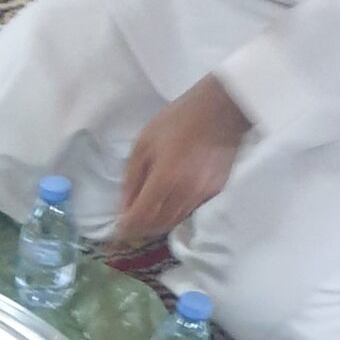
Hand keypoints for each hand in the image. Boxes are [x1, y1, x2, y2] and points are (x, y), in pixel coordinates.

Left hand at [114, 76, 250, 245]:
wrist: (221, 109)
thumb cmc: (178, 120)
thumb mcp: (144, 143)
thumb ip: (131, 178)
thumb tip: (124, 207)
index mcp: (164, 179)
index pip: (141, 217)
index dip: (127, 228)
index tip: (118, 230)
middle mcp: (184, 193)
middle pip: (158, 225)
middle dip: (140, 229)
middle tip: (130, 225)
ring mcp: (203, 195)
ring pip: (174, 222)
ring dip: (157, 224)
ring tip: (146, 217)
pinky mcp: (215, 192)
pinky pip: (189, 212)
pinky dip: (174, 214)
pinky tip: (167, 205)